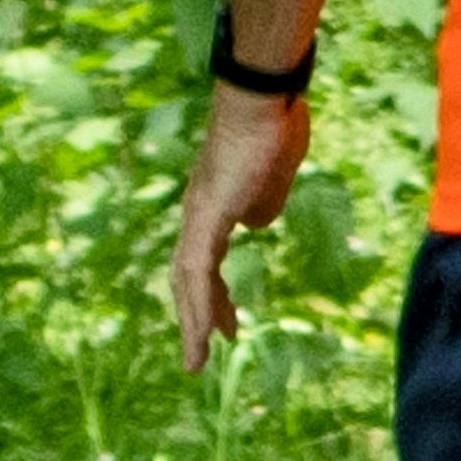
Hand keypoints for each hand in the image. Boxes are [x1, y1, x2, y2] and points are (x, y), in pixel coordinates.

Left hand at [165, 85, 311, 369]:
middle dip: (195, 316)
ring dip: (192, 322)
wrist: (263, 100)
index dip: (212, 296)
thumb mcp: (274, 178)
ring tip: (196, 360)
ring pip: (186, 279)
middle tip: (201, 353)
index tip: (225, 326)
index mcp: (213, 207)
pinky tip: (205, 330)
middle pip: (187, 275)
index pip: (204, 261)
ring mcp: (197, 214)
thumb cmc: (273, 129)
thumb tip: (255, 225)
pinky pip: (197, 268)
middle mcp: (196, 213)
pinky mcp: (205, 215)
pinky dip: (198, 303)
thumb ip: (263, 204)